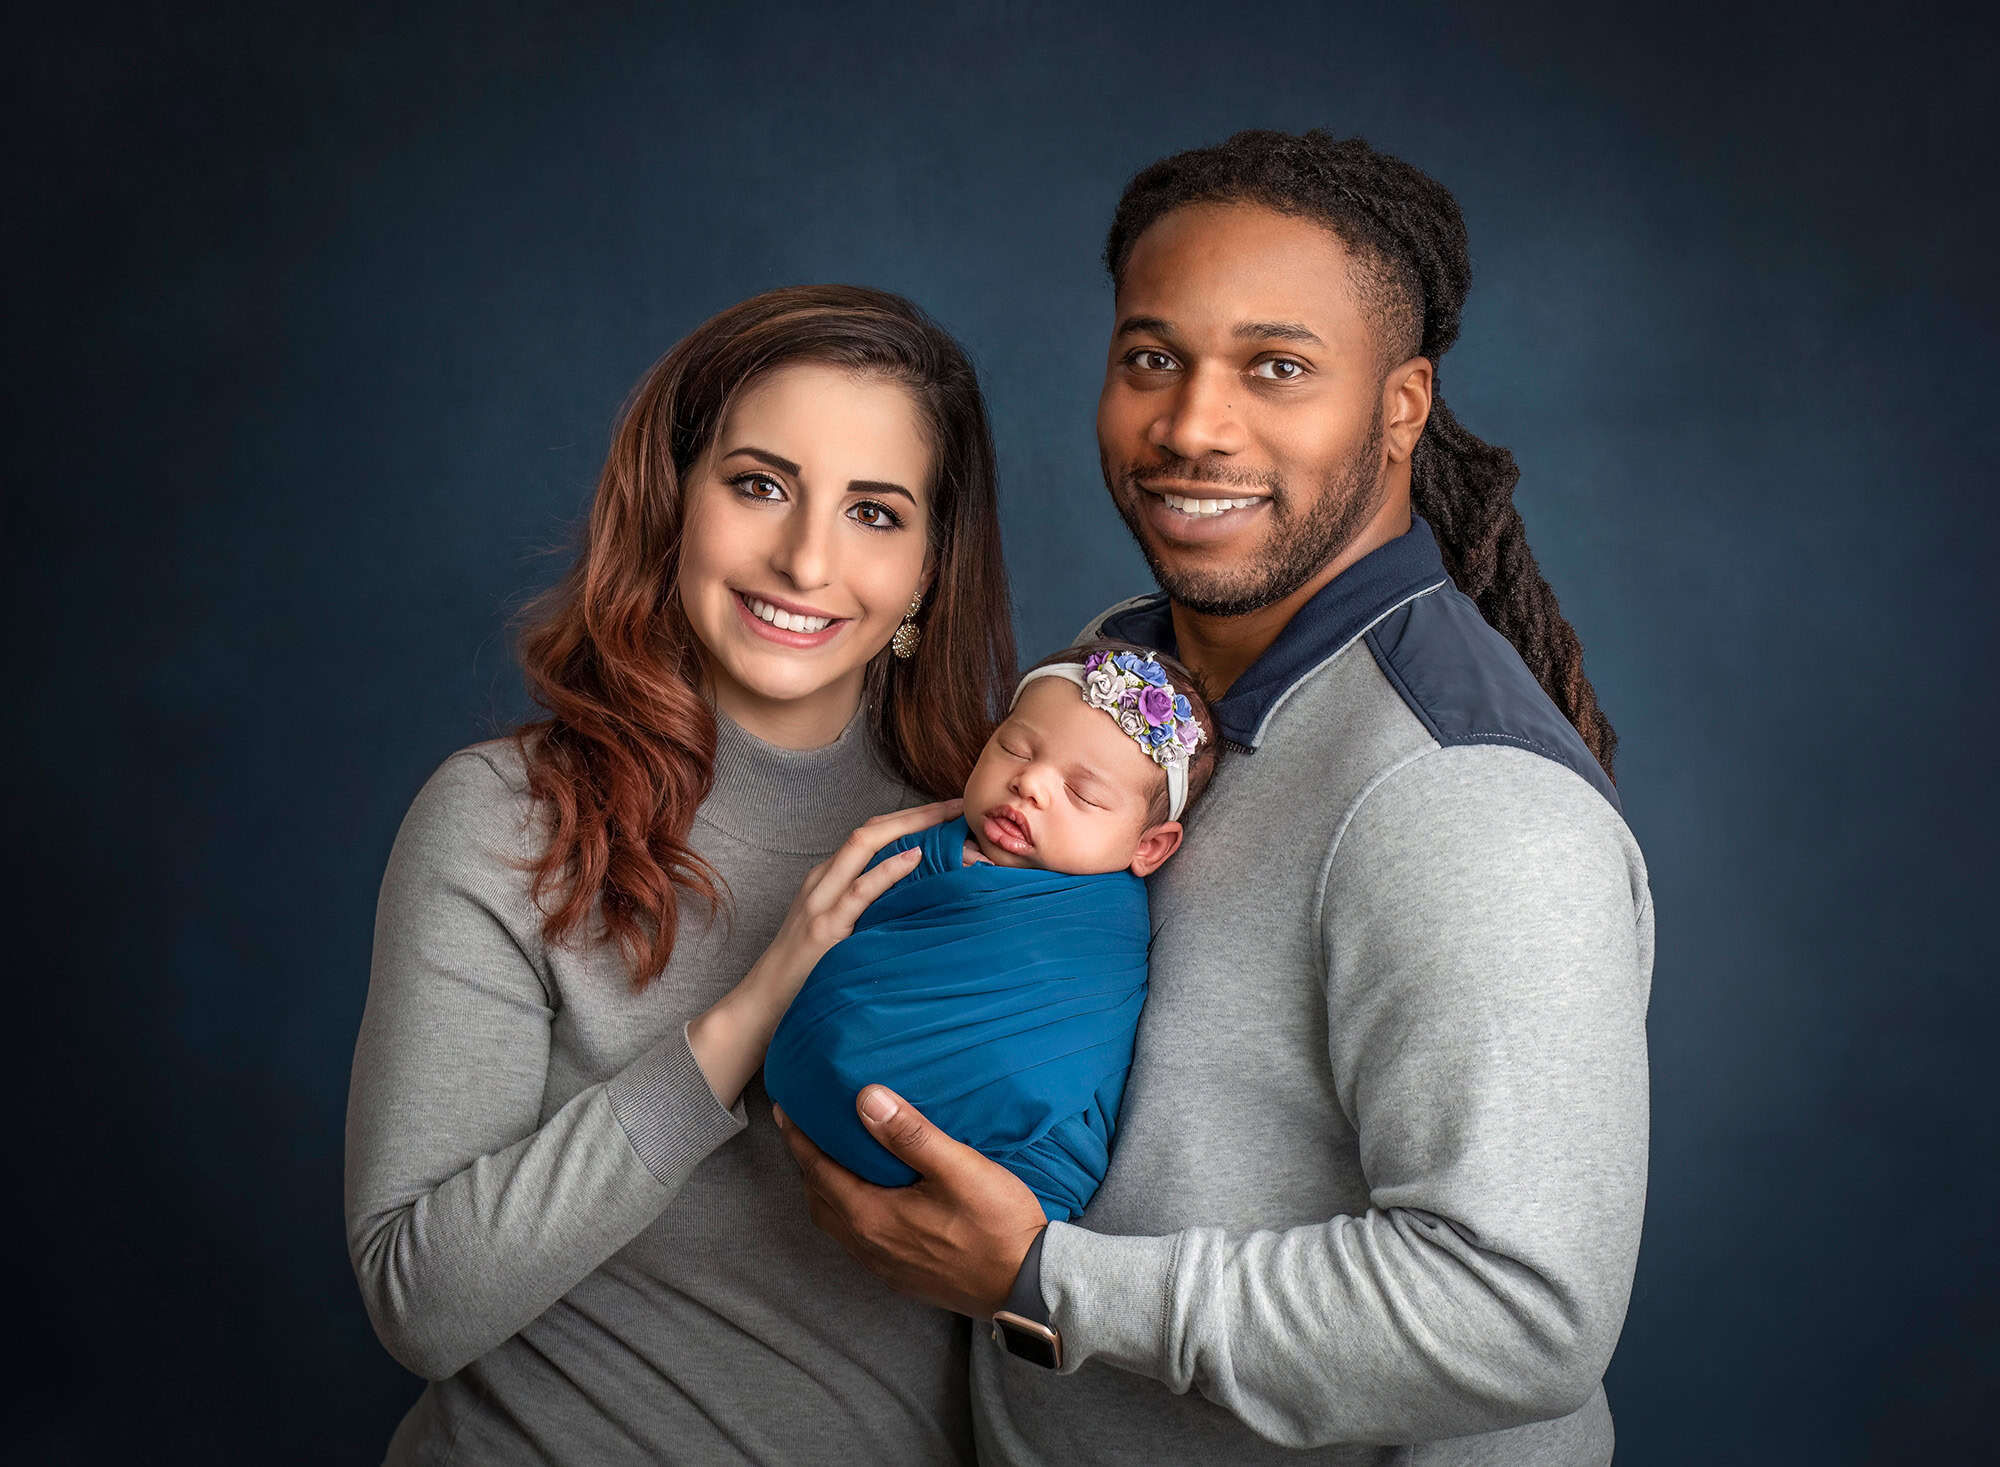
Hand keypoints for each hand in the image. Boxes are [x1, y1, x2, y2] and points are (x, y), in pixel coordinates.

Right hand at [689, 799, 959, 1107]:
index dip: (909, 818)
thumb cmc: (807, 973)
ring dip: (909, 829)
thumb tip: (916, 903)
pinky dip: (889, 870)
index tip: (947, 812)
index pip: (871, 834)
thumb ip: (867, 911)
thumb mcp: (838, 931)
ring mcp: (821, 901)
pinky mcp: (824, 928)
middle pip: (871, 829)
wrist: (763, 1004)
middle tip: (957, 805)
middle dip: (916, 813)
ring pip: (863, 845)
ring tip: (945, 821)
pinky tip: (915, 858)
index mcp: (827, 879)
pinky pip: (859, 891)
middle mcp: (823, 880)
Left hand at [775, 1085, 1046, 1318]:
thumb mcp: (959, 1168)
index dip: (799, 1139)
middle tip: (804, 1129)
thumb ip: (911, 1134)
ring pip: (835, 1222)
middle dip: (807, 1162)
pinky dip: (845, 1211)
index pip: (819, 1171)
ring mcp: (884, 1265)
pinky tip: (865, 1198)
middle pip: (819, 1199)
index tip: (785, 1110)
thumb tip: (866, 1098)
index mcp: (872, 1216)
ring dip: (825, 1189)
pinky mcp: (902, 1276)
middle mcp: (868, 1245)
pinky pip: (855, 1239)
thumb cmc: (997, 1224)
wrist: (1027, 1286)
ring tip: (829, 1159)